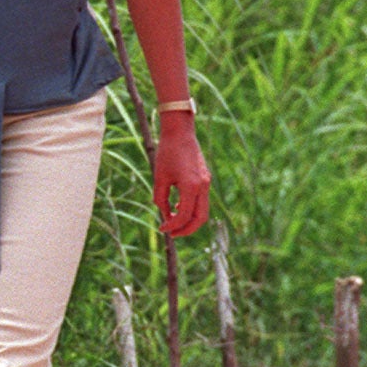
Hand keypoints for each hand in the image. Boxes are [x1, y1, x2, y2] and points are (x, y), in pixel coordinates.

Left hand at [152, 119, 210, 237]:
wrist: (180, 132)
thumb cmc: (167, 152)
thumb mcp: (159, 177)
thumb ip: (161, 199)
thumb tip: (164, 215)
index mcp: (191, 186)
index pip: (184, 215)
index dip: (172, 226)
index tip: (162, 228)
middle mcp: (202, 186)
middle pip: (200, 219)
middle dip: (186, 230)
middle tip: (171, 234)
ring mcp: (206, 183)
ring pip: (203, 211)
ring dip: (190, 221)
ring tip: (173, 223)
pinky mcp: (205, 179)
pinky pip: (202, 201)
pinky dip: (192, 209)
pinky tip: (178, 208)